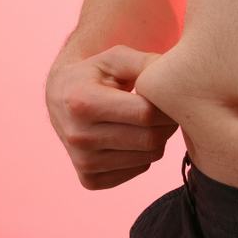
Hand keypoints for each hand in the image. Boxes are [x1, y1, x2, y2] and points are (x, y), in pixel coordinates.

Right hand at [45, 44, 177, 189]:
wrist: (60, 98)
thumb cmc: (95, 73)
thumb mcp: (116, 58)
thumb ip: (146, 63)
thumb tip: (177, 77)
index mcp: (83, 102)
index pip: (145, 114)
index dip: (166, 106)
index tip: (168, 97)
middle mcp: (79, 136)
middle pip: (150, 138)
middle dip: (168, 123)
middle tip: (166, 109)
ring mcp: (83, 162)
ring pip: (149, 157)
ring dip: (159, 138)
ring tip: (148, 120)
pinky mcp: (90, 180)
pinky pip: (139, 169)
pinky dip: (145, 153)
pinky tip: (134, 136)